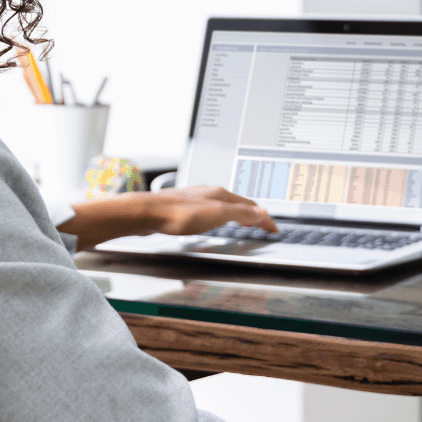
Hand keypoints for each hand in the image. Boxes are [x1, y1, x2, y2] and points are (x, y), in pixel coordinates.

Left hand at [58, 186, 276, 250]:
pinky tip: (212, 221)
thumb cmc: (178, 213)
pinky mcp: (184, 207)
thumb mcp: (217, 214)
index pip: (251, 206)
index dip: (265, 218)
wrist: (148, 212)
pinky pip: (209, 210)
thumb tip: (263, 213)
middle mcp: (210, 193)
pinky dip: (220, 216)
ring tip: (243, 220)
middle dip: (253, 212)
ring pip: (224, 205)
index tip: (274, 228)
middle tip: (263, 222)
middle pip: (239, 203)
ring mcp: (197, 199)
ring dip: (237, 213)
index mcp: (222, 195)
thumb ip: (241, 214)